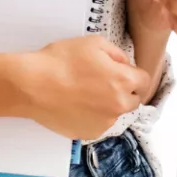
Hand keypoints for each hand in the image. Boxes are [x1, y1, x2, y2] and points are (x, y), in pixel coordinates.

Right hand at [13, 36, 149, 139]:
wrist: (32, 85)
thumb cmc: (60, 61)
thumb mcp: (93, 43)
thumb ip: (117, 54)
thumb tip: (125, 65)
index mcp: (123, 81)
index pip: (145, 81)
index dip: (134, 74)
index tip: (123, 73)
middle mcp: (118, 105)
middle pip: (133, 99)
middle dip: (123, 91)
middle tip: (101, 82)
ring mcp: (104, 122)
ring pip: (114, 113)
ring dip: (107, 105)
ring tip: (83, 93)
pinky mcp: (89, 133)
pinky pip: (99, 124)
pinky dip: (92, 116)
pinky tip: (76, 105)